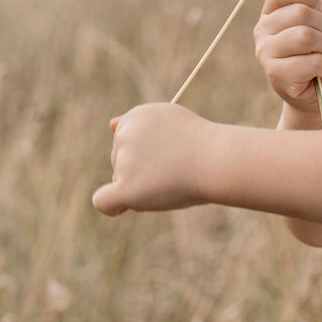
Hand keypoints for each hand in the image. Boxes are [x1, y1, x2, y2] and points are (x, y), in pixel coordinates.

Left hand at [92, 103, 210, 215]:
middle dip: (140, 171)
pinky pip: (104, 201)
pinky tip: (125, 206)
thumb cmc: (202, 145)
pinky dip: (113, 205)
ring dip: (141, 187)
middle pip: (120, 162)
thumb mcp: (171, 122)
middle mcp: (124, 135)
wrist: (217, 160)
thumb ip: (139, 124)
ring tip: (171, 181)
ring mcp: (123, 161)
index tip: (167, 156)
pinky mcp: (125, 187)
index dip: (144, 153)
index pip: (125, 141)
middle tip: (172, 171)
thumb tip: (111, 124)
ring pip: (120, 182)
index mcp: (136, 116)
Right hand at [253, 0, 321, 122]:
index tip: (318, 14)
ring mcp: (265, 53)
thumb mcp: (318, 13)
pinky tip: (319, 73)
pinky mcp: (275, 75)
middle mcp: (262, 30)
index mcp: (271, 12)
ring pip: (306, 35)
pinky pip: (312, 60)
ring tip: (321, 56)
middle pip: (300, 12)